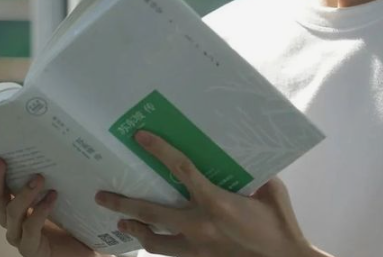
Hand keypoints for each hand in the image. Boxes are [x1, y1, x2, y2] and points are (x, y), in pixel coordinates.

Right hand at [0, 157, 96, 256]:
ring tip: (39, 178)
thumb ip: (54, 178)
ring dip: (24, 194)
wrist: (81, 248)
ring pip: (11, 213)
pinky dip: (40, 211)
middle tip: (3, 162)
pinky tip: (52, 197)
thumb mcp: (59, 194)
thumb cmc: (70, 220)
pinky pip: (30, 229)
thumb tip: (57, 148)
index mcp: (17, 207)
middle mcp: (13, 221)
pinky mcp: (31, 249)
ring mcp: (19, 236)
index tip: (0, 157)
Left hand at [95, 130, 314, 256]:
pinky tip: (152, 241)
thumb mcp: (270, 190)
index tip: (141, 137)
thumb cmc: (280, 225)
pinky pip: (171, 254)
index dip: (160, 150)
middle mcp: (199, 225)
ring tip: (119, 223)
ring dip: (134, 230)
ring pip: (154, 242)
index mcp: (216, 201)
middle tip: (102, 197)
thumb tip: (244, 159)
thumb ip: (253, 174)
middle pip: (152, 213)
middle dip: (123, 204)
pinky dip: (158, 246)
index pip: (181, 169)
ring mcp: (197, 249)